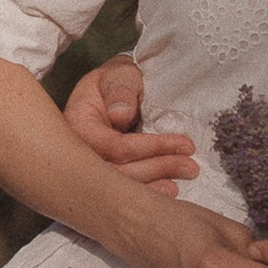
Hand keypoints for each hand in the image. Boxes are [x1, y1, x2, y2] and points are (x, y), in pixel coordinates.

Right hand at [63, 53, 198, 192]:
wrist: (114, 92)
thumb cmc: (117, 80)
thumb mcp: (120, 74)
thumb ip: (120, 91)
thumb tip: (120, 115)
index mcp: (76, 124)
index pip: (114, 146)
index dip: (151, 147)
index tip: (185, 144)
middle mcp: (77, 152)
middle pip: (116, 172)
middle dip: (156, 169)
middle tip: (191, 166)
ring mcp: (86, 169)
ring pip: (118, 187)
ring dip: (153, 186)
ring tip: (183, 180)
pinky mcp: (99, 179)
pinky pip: (119, 193)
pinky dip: (145, 193)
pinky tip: (167, 192)